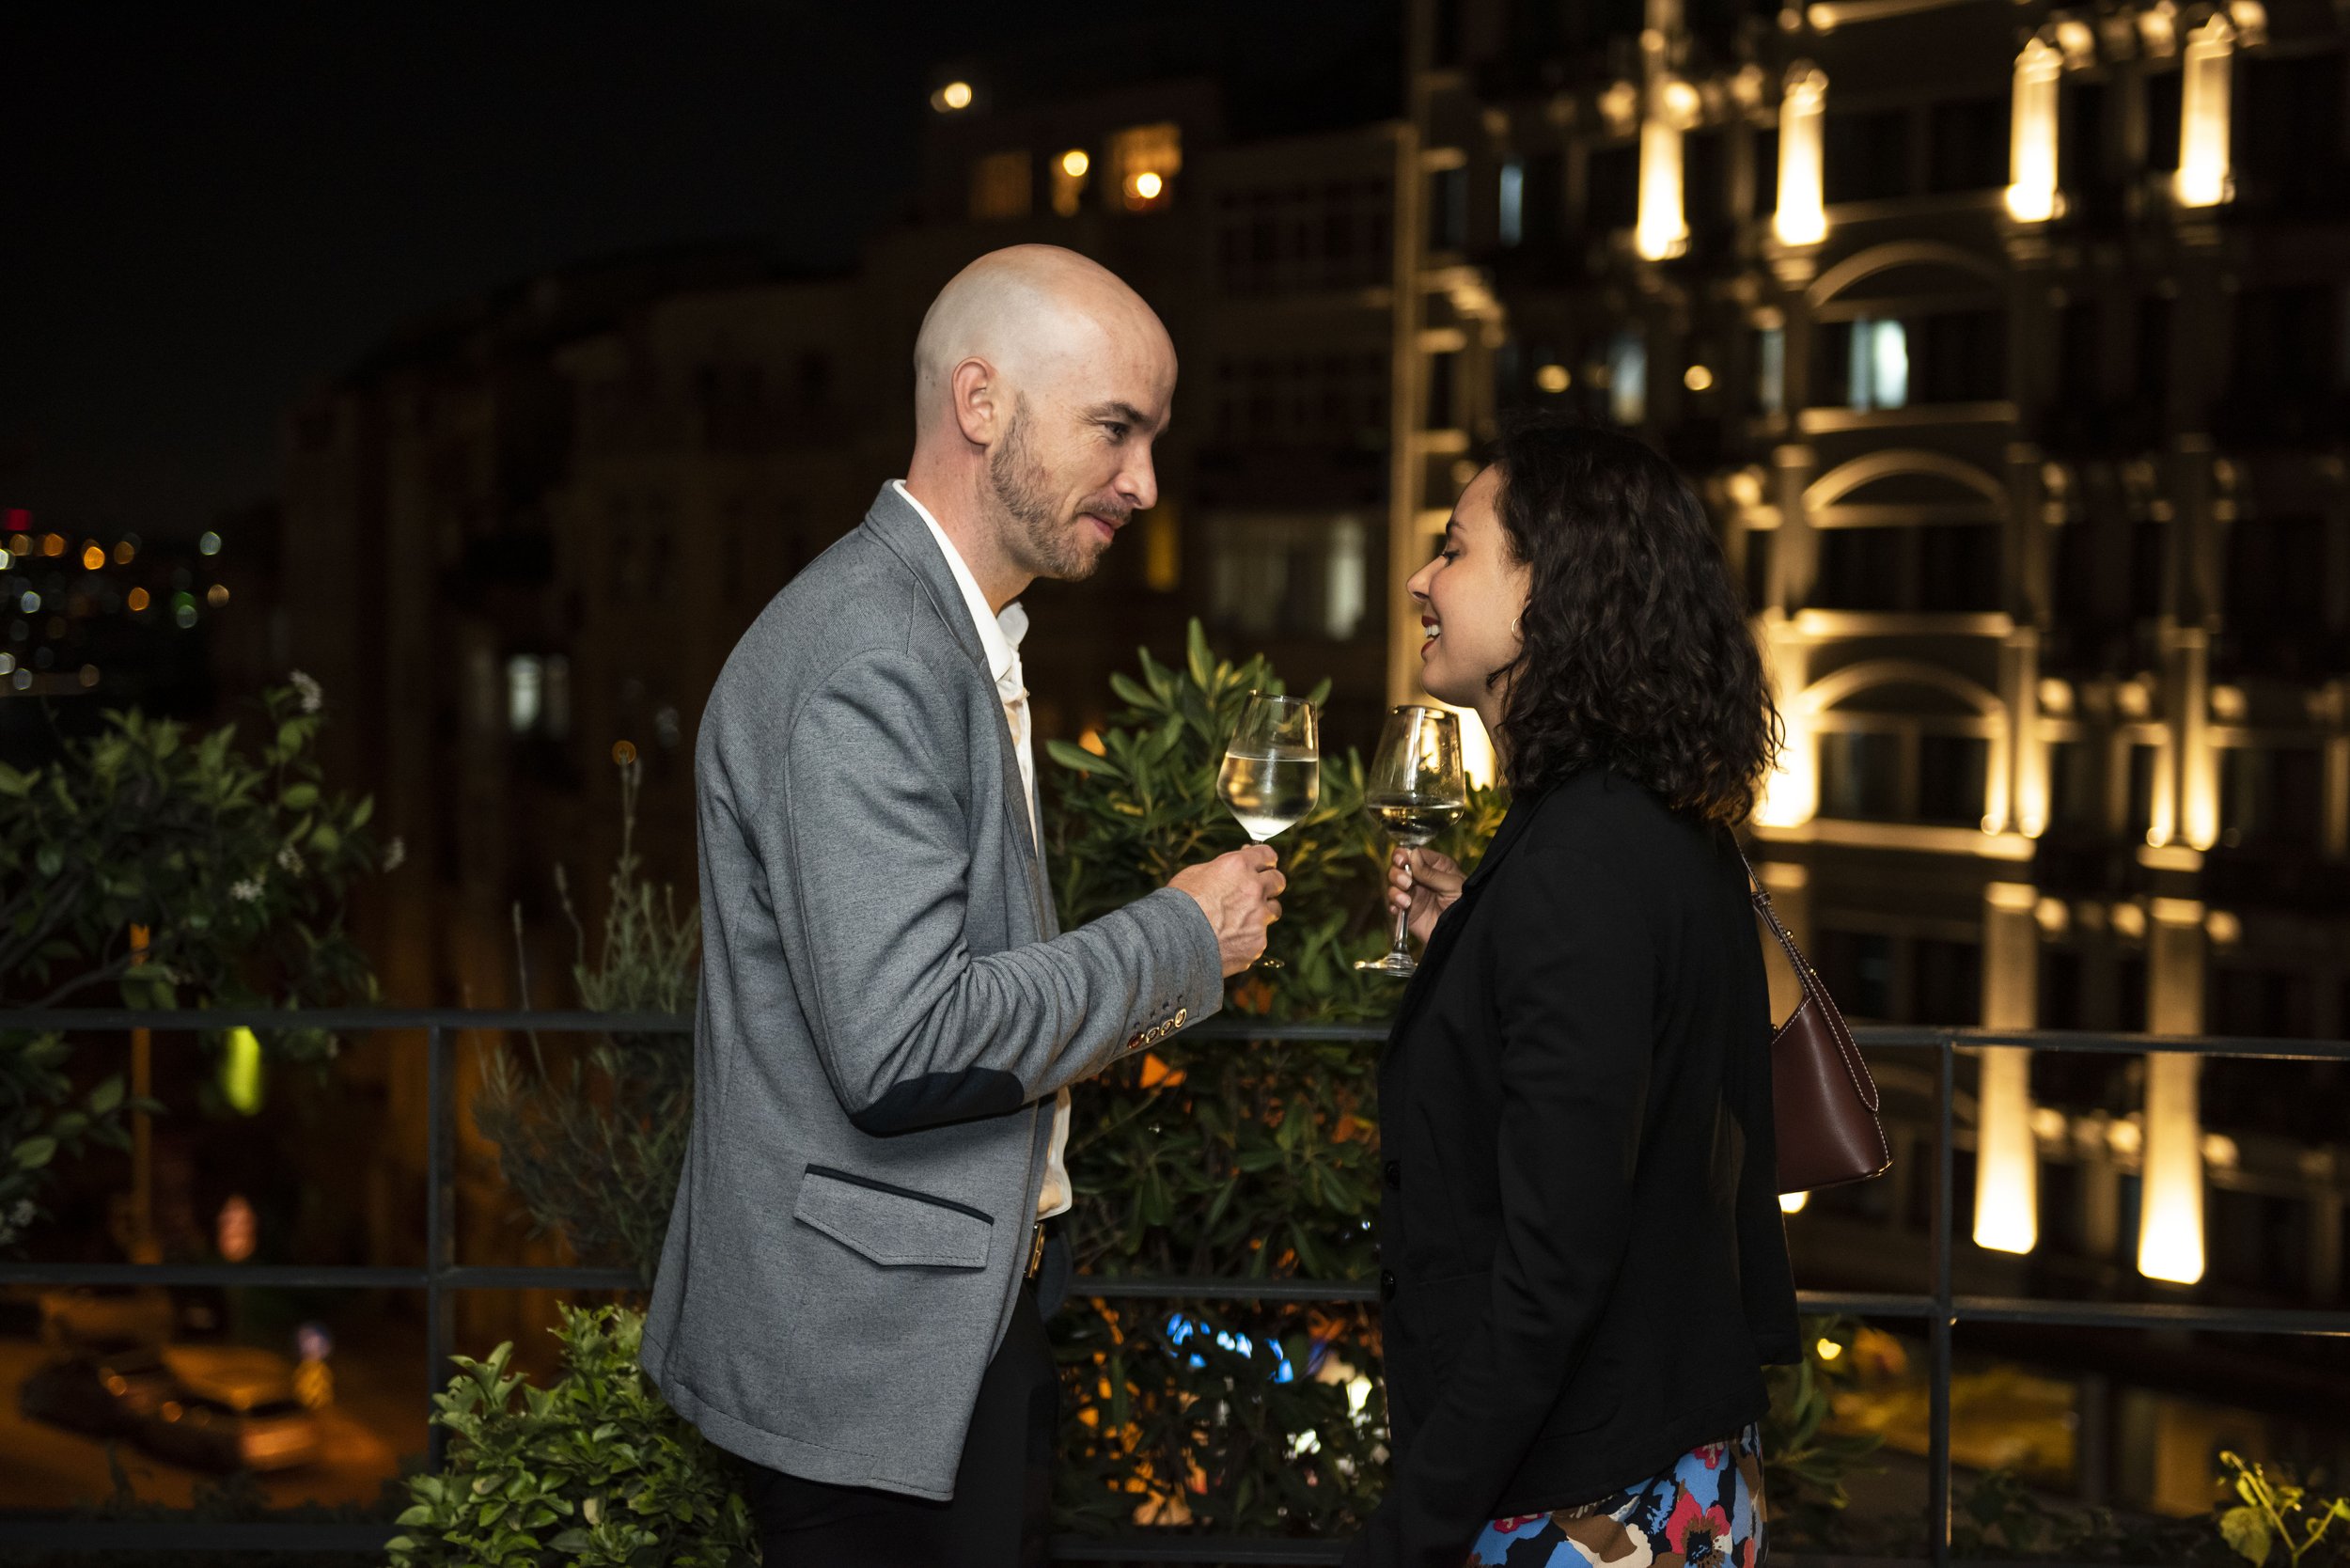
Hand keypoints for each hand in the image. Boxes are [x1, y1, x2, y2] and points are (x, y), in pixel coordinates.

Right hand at [1169, 845, 1284, 975]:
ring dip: (1262, 912)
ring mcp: (1259, 917)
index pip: (1267, 855)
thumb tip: (1232, 868)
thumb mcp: (1195, 874)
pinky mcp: (1258, 942)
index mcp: (1238, 867)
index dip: (1265, 861)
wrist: (1173, 942)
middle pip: (1278, 881)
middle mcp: (1253, 889)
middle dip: (1270, 885)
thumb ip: (1221, 869)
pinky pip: (1260, 937)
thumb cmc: (1177, 906)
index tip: (1264, 865)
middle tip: (1258, 892)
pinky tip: (1229, 941)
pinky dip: (1248, 938)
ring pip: (1273, 911)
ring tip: (1239, 921)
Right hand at [1386, 847, 1462, 945]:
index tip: (1402, 861)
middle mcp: (1422, 877)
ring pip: (1393, 885)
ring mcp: (1413, 894)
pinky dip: (1394, 905)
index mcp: (1435, 865)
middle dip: (1397, 873)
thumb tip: (1412, 855)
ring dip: (1395, 891)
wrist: (1463, 933)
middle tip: (1406, 882)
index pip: (1414, 853)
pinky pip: (1393, 905)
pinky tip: (1403, 908)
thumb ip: (1431, 872)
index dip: (1404, 855)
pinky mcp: (1408, 911)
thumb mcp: (1453, 885)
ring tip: (1406, 901)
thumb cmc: (1465, 905)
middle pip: (1398, 867)